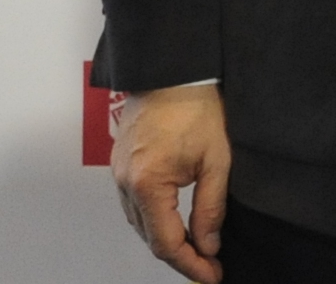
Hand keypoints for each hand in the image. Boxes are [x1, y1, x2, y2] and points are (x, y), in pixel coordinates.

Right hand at [112, 84, 231, 281]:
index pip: (166, 242)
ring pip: (139, 224)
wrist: (173, 71)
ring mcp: (118, 173)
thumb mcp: (216, 159)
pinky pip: (134, 204)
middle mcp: (125, 183)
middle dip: (180, 257)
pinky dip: (154, 219)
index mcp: (147, 183)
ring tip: (196, 250)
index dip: (190, 264)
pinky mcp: (120, 164)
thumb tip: (209, 245)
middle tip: (208, 267)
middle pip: (149, 238)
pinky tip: (174, 222)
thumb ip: (211, 207)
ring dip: (166, 240)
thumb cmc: (195, 107)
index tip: (211, 275)